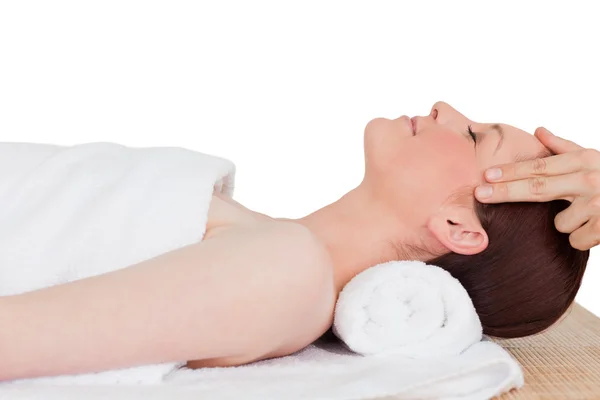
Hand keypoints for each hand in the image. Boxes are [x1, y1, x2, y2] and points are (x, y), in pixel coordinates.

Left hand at [474, 127, 599, 250]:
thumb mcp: (595, 158)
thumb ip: (566, 148)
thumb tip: (539, 130)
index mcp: (585, 160)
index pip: (539, 166)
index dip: (511, 172)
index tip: (487, 175)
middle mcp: (591, 179)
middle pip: (538, 188)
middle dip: (506, 192)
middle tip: (480, 193)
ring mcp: (599, 204)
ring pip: (559, 222)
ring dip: (566, 222)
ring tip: (587, 214)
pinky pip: (575, 240)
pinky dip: (582, 238)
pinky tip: (596, 228)